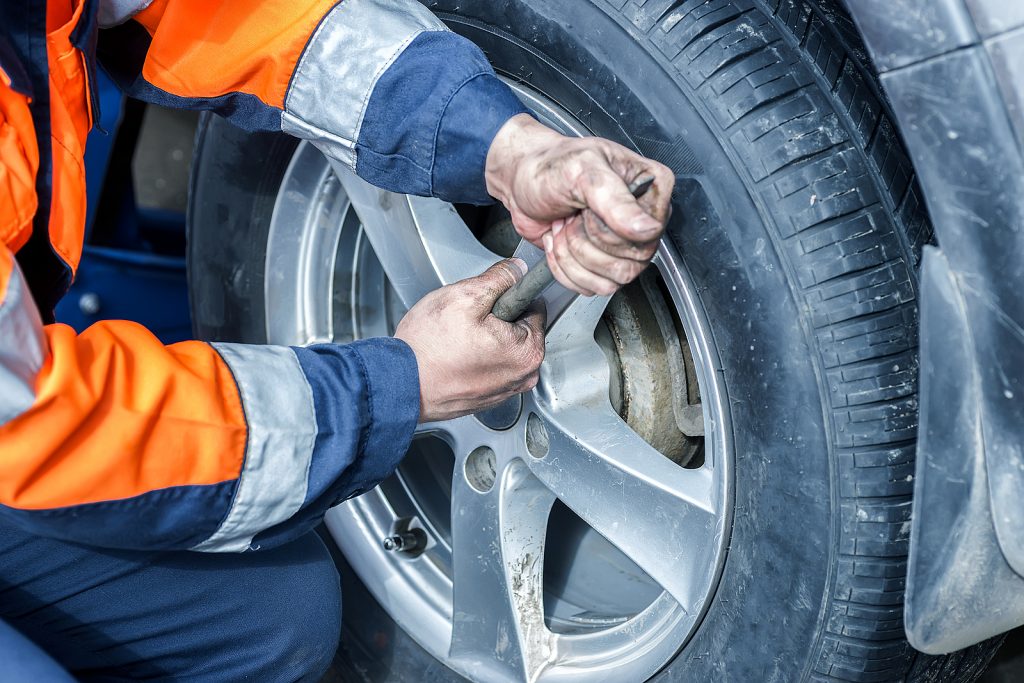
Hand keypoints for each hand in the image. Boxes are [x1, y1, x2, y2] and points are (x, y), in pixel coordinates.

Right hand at [394, 259, 545, 422]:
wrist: (400, 384)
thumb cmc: (428, 349)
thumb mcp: (464, 297)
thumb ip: (499, 278)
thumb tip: (518, 269)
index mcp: (528, 351)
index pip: (534, 306)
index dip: (508, 295)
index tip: (488, 300)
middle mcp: (523, 375)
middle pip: (520, 328)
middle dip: (496, 318)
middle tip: (465, 321)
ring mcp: (506, 389)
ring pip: (504, 348)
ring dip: (485, 339)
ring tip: (458, 340)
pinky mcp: (488, 397)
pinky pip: (490, 367)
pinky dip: (476, 358)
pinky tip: (456, 356)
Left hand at [485, 114, 674, 295]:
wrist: (521, 182)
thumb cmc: (551, 167)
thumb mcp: (582, 171)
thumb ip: (616, 199)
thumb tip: (648, 229)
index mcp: (652, 187)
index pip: (648, 235)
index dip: (609, 230)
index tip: (587, 208)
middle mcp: (643, 219)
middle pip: (630, 264)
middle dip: (585, 242)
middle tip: (572, 216)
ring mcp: (624, 245)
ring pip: (611, 281)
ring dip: (573, 256)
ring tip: (564, 226)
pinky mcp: (602, 265)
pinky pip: (593, 287)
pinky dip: (564, 268)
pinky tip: (560, 240)